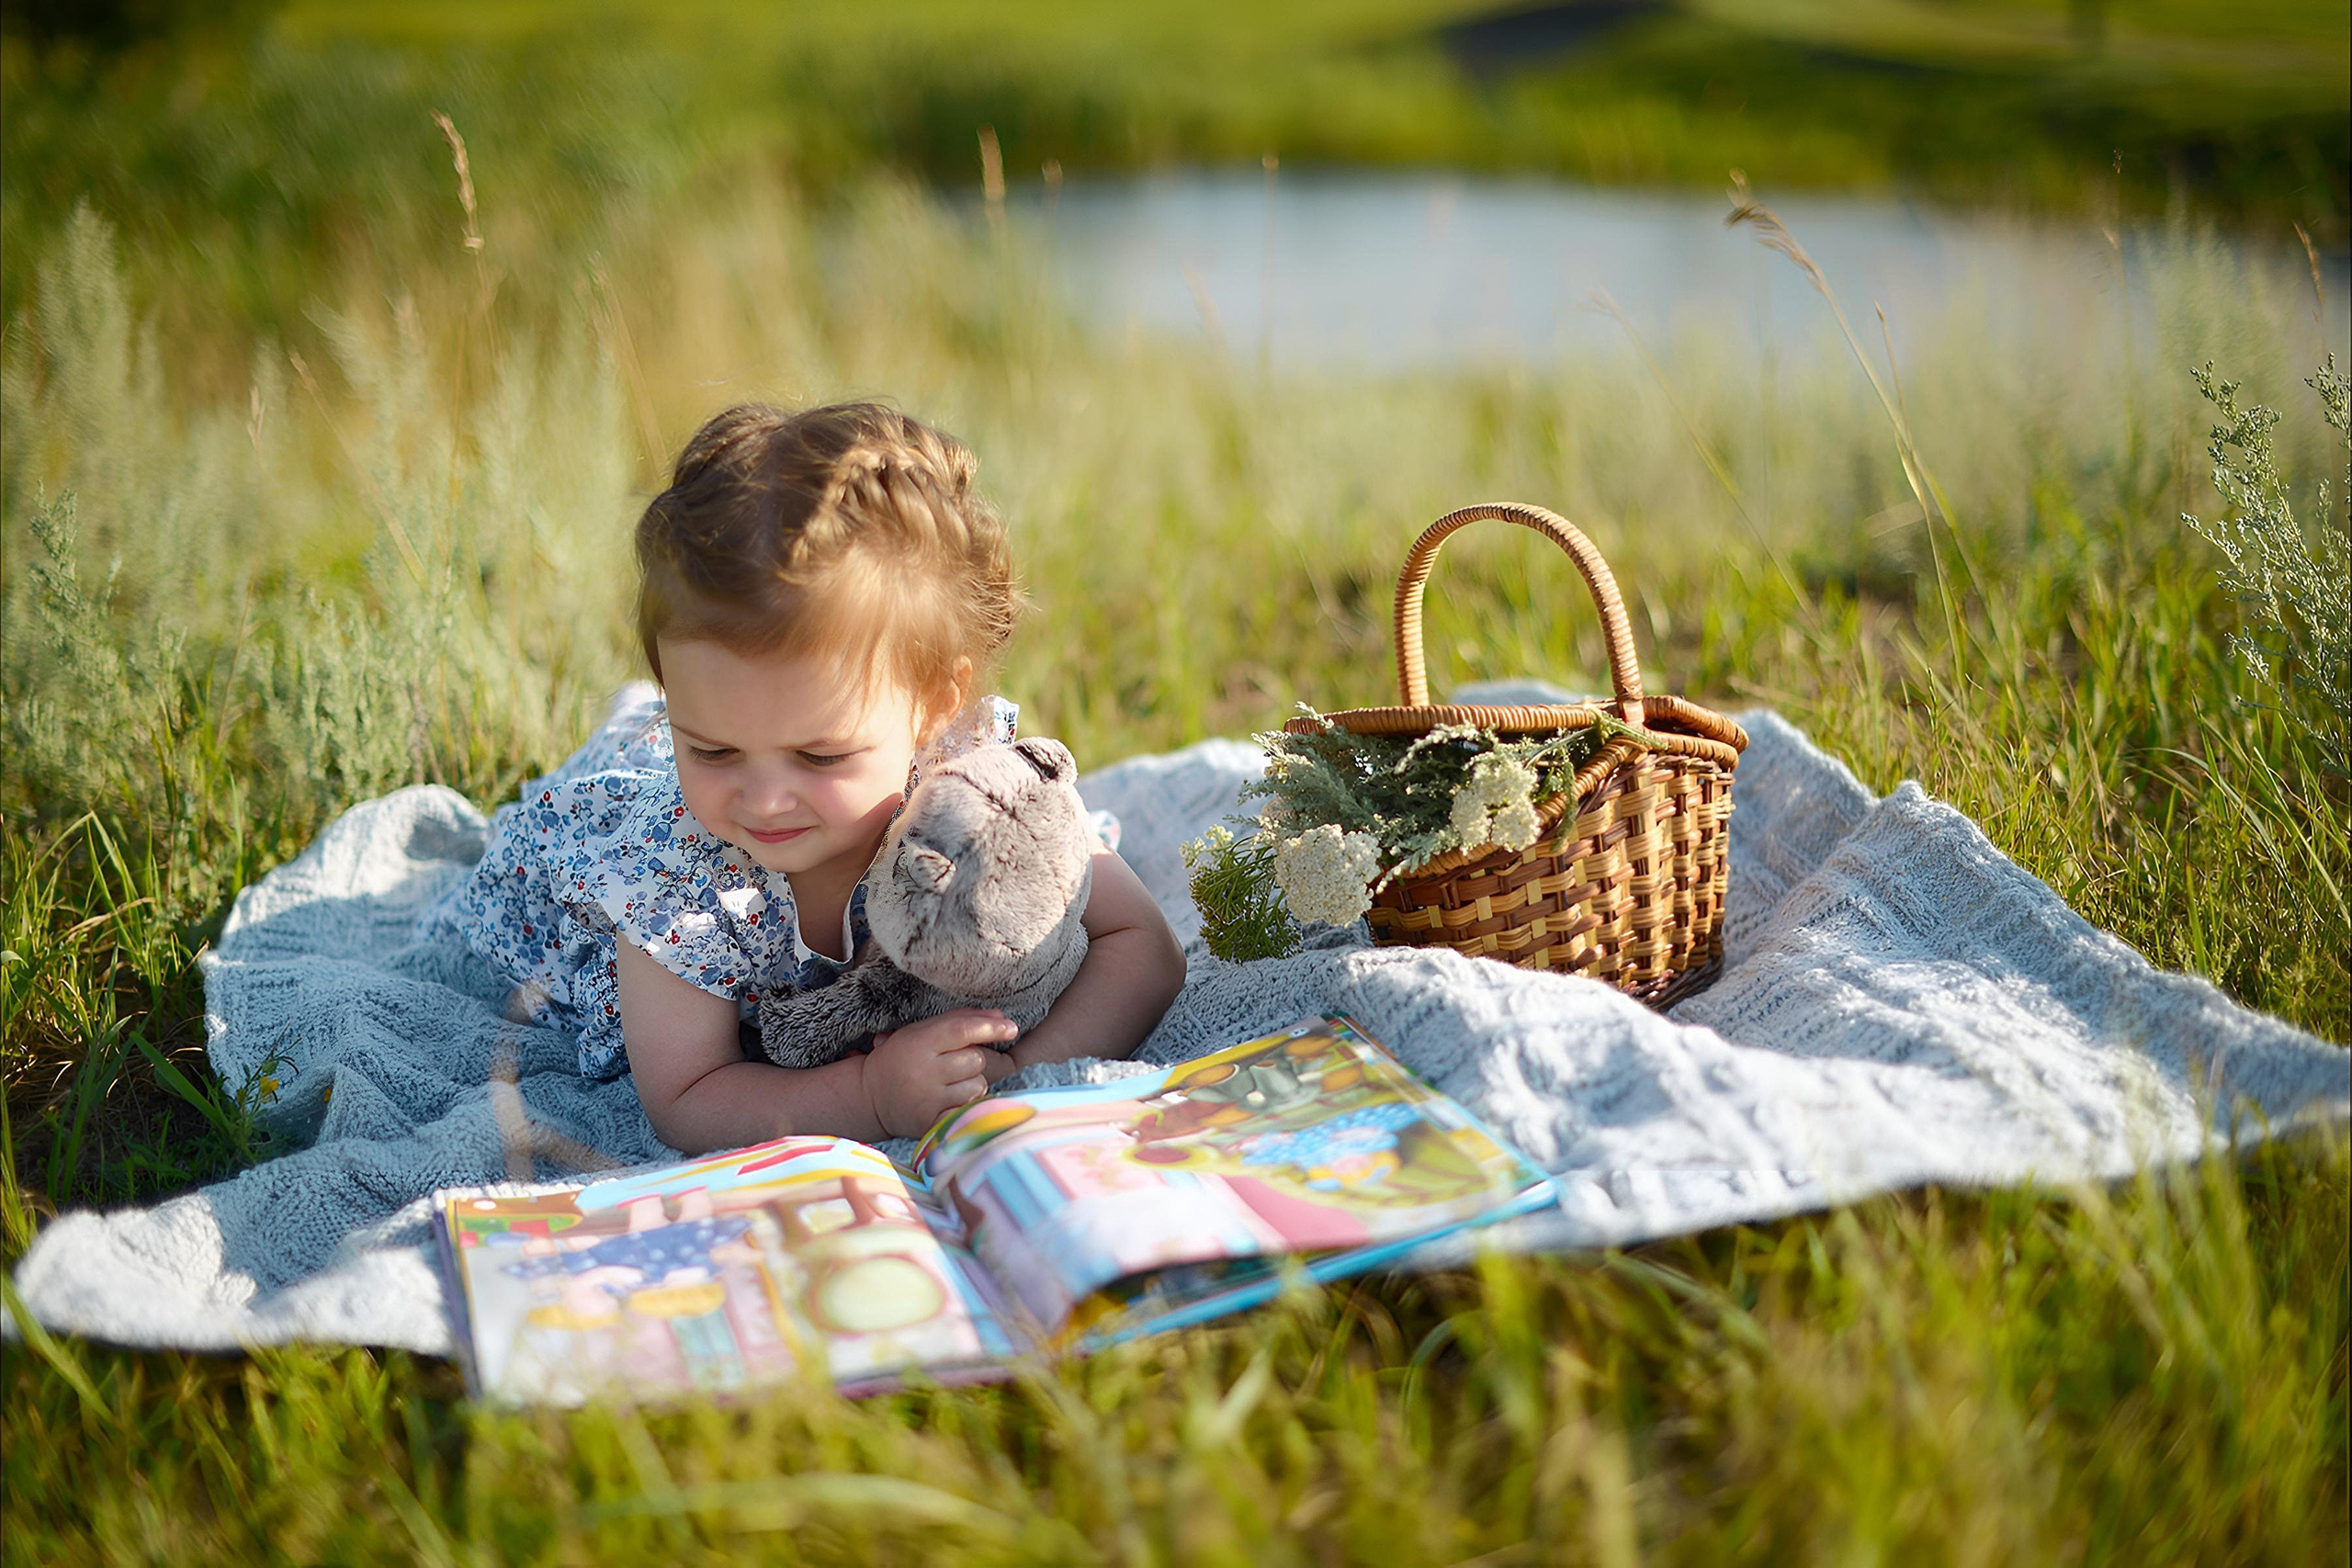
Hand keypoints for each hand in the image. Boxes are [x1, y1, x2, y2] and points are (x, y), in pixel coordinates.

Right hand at [861, 1008, 1019, 1138]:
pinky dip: (966, 1103)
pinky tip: (949, 1099)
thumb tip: (1001, 1017)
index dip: (991, 1027)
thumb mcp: (921, 1032)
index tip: (1012, 1028)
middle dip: (974, 1058)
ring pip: (978, 1085)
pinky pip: (969, 1108)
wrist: (870, 1097)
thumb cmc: (902, 1058)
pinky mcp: (931, 1124)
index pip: (963, 1031)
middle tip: (953, 1061)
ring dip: (972, 1082)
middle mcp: (922, 1073)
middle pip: (976, 1059)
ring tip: (949, 1082)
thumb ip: (960, 1020)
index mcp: (917, 1044)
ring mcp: (927, 1101)